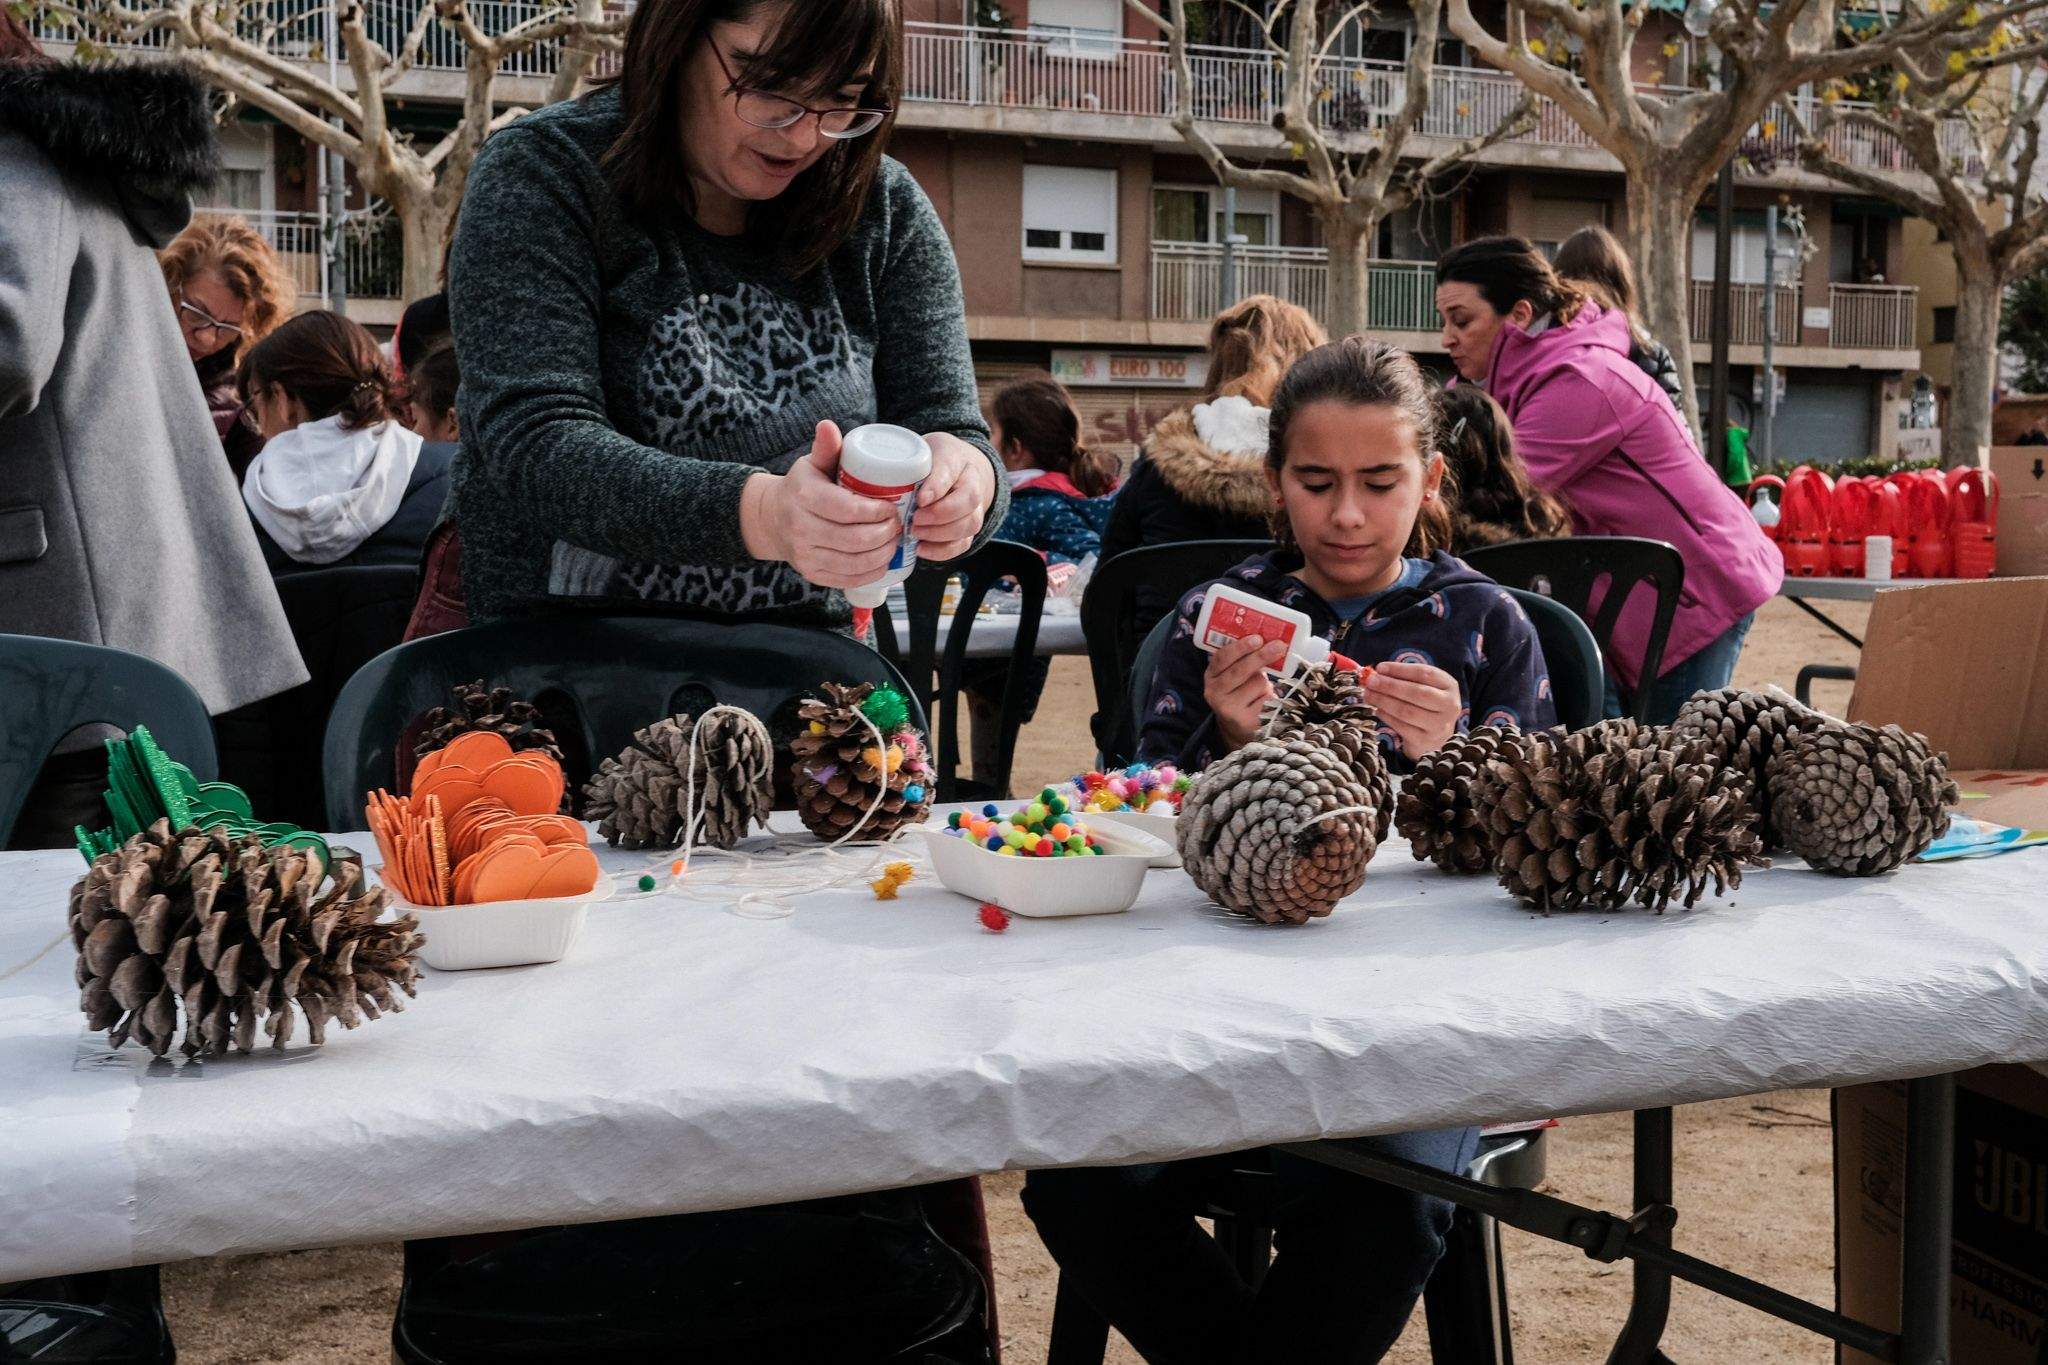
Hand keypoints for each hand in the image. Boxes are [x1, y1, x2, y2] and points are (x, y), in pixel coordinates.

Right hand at [741, 421, 901, 589]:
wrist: (774, 518)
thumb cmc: (803, 487)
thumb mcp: (812, 465)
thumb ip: (826, 447)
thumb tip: (828, 425)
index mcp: (804, 497)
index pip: (849, 510)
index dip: (877, 512)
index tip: (893, 507)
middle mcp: (801, 529)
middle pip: (856, 539)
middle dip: (886, 533)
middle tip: (898, 524)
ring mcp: (805, 556)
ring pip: (856, 562)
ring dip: (883, 553)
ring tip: (894, 540)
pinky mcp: (812, 574)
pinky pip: (849, 579)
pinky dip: (872, 571)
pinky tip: (883, 559)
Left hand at [912, 432, 995, 561]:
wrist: (956, 471)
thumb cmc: (932, 461)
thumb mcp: (920, 454)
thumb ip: (908, 465)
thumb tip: (891, 485)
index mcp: (956, 460)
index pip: (951, 471)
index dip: (937, 487)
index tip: (920, 499)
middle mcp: (972, 484)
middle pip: (968, 502)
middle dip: (940, 515)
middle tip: (915, 520)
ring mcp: (974, 508)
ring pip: (969, 525)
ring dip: (940, 534)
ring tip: (916, 533)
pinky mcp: (968, 530)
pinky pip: (963, 544)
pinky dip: (942, 551)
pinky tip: (921, 549)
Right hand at [1206, 634, 1280, 753]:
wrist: (1239, 726)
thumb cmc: (1242, 691)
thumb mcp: (1236, 674)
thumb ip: (1244, 658)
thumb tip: (1269, 640)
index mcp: (1211, 675)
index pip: (1222, 658)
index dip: (1240, 647)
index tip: (1257, 638)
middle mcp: (1214, 692)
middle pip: (1239, 670)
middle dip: (1260, 656)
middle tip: (1278, 646)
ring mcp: (1228, 708)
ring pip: (1257, 683)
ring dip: (1266, 682)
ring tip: (1261, 690)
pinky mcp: (1244, 721)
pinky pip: (1267, 699)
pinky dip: (1271, 696)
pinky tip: (1265, 702)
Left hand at [1363, 662, 1463, 757]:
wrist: (1434, 738)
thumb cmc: (1425, 705)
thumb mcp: (1423, 687)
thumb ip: (1404, 678)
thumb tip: (1378, 673)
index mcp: (1449, 686)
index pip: (1425, 673)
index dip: (1400, 669)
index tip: (1380, 667)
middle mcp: (1449, 705)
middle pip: (1417, 692)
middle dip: (1390, 686)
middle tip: (1371, 681)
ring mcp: (1439, 725)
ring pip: (1407, 711)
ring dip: (1384, 701)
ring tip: (1369, 694)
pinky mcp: (1425, 740)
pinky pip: (1401, 726)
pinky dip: (1386, 716)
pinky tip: (1377, 709)